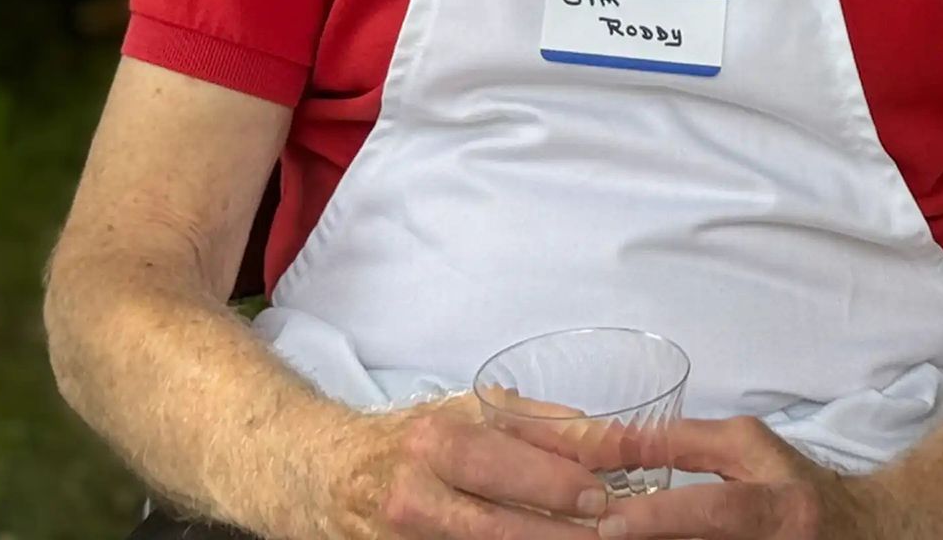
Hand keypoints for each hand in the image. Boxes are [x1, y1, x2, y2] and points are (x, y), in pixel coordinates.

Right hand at [315, 392, 613, 539]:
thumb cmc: (414, 438)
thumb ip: (540, 426)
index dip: (553, 482)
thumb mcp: (470, 414)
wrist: (330, 476)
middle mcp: (415, 498)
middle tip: (608, 533)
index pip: (499, 462)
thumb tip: (612, 440)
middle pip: (493, 527)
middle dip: (555, 533)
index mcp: (434, 444)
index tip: (602, 494)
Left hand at [585, 417, 881, 539]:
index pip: (716, 513)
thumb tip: (619, 441)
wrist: (853, 534)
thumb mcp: (747, 448)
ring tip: (598, 538)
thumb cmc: (792, 483)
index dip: (662, 519)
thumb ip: (687, 443)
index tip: (611, 522)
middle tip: (595, 532)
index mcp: (780, 510)